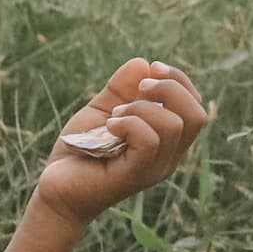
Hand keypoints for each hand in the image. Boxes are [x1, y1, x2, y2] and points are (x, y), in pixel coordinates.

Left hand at [33, 58, 208, 222]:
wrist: (56, 188)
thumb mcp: (102, 110)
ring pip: (173, 125)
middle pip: (196, 115)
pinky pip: (149, 140)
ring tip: (115, 116)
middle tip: (140, 89)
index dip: (180, 80)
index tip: (152, 69)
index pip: (195, 107)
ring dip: (142, 108)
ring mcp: (153, 169)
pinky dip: (129, 123)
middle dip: (171, 88)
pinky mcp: (134, 176)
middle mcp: (168, 157)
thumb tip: (144, 64)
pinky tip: (109, 127)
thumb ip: (121, 88)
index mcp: (167, 141)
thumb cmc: (80, 150)